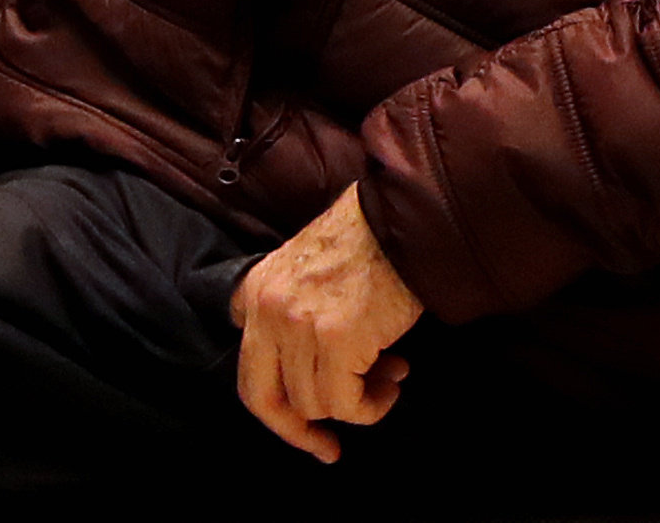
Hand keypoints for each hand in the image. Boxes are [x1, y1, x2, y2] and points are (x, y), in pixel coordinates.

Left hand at [231, 185, 423, 462]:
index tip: (303, 419)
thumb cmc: (375, 236)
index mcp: (258, 289)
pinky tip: (394, 384)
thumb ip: (297, 306)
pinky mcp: (337, 340)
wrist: (410, 213)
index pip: (249, 365)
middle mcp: (268, 310)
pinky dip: (371, 407)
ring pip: (313, 404)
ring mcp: (299, 326)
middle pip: (263, 398)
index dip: (275, 402)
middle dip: (296, 431)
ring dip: (355, 405)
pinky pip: (345, 403)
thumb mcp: (314, 263)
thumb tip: (320, 366)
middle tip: (327, 445)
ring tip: (390, 380)